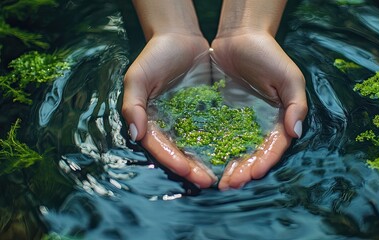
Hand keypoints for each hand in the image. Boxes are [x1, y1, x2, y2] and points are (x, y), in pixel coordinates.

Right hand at [122, 33, 217, 187]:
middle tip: (208, 181)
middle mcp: (168, 124)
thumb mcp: (138, 77)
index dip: (172, 160)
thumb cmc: (155, 55)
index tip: (188, 171)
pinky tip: (231, 152)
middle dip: (192, 168)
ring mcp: (187, 119)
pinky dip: (218, 143)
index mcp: (150, 120)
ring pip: (196, 146)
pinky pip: (211, 130)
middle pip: (179, 152)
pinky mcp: (204, 112)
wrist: (180, 37)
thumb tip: (136, 134)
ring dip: (206, 161)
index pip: (160, 146)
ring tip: (221, 174)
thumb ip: (133, 105)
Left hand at [211, 32, 307, 189]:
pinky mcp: (222, 114)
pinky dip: (213, 149)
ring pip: (235, 149)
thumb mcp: (288, 76)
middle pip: (253, 153)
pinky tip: (204, 160)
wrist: (240, 36)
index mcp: (279, 119)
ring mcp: (240, 120)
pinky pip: (218, 135)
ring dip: (228, 166)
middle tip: (230, 184)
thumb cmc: (268, 54)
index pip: (274, 146)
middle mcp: (260, 124)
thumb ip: (296, 103)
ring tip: (218, 181)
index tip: (253, 173)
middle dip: (244, 170)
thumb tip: (296, 131)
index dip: (265, 161)